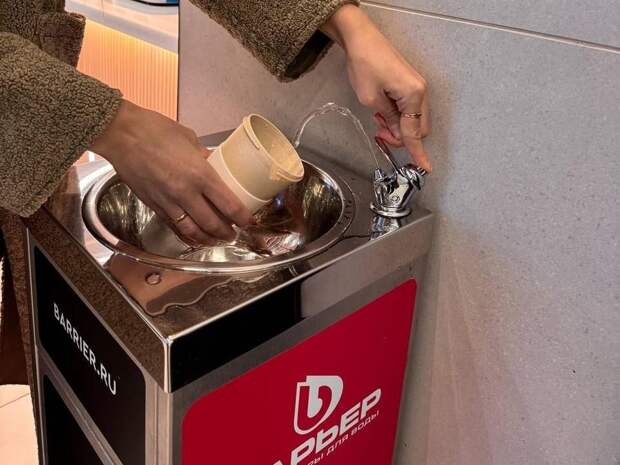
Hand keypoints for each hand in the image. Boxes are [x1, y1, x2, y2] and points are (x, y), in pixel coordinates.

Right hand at [90, 100, 251, 242]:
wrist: (121, 135)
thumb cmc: (154, 130)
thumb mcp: (189, 138)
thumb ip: (204, 155)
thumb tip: (214, 163)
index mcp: (200, 174)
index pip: (228, 205)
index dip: (242, 217)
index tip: (249, 221)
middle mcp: (185, 193)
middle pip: (212, 223)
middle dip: (226, 232)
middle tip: (234, 234)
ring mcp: (168, 202)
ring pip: (192, 230)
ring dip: (207, 239)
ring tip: (216, 240)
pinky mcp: (153, 205)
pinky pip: (173, 226)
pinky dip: (186, 235)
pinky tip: (193, 237)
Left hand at [321, 5, 431, 171]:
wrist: (361, 39)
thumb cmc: (364, 64)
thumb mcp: (371, 99)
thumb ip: (388, 120)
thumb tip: (397, 133)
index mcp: (414, 95)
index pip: (415, 133)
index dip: (418, 152)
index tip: (425, 168)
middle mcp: (421, 91)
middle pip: (418, 128)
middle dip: (401, 136)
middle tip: (381, 133)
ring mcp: (417, 86)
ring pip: (413, 119)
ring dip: (398, 125)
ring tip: (378, 118)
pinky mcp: (410, 83)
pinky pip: (409, 108)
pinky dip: (398, 115)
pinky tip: (383, 110)